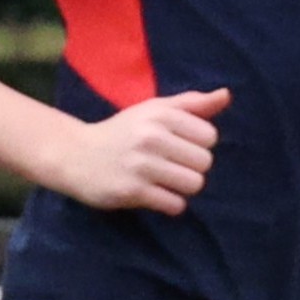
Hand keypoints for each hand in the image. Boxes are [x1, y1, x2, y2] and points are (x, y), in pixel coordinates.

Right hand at [53, 87, 228, 214]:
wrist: (73, 155)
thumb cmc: (121, 132)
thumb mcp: (152, 110)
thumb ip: (191, 104)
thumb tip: (226, 95)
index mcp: (159, 115)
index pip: (209, 136)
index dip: (196, 143)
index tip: (175, 145)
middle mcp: (150, 137)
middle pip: (205, 162)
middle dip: (190, 167)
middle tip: (167, 165)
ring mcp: (140, 166)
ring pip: (193, 184)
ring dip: (181, 187)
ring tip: (162, 181)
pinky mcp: (131, 191)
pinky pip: (174, 204)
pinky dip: (168, 203)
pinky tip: (152, 194)